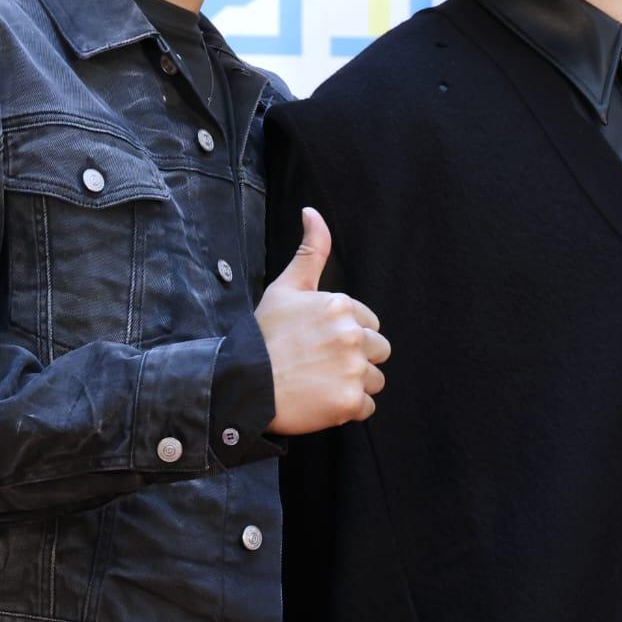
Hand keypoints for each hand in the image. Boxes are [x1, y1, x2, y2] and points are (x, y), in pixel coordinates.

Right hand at [256, 208, 389, 433]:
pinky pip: (366, 408)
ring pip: (375, 380)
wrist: (243, 385)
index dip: (345, 335)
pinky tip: (321, 401)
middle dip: (356, 359)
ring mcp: (352, 369)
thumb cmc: (264, 336)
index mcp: (341, 305)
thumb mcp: (285, 287)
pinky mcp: (349, 402)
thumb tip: (312, 211)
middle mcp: (352, 335)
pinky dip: (347, 409)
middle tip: (320, 365)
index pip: (368, 323)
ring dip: (353, 385)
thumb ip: (310, 250)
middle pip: (379, 351)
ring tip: (320, 383)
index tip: (319, 343)